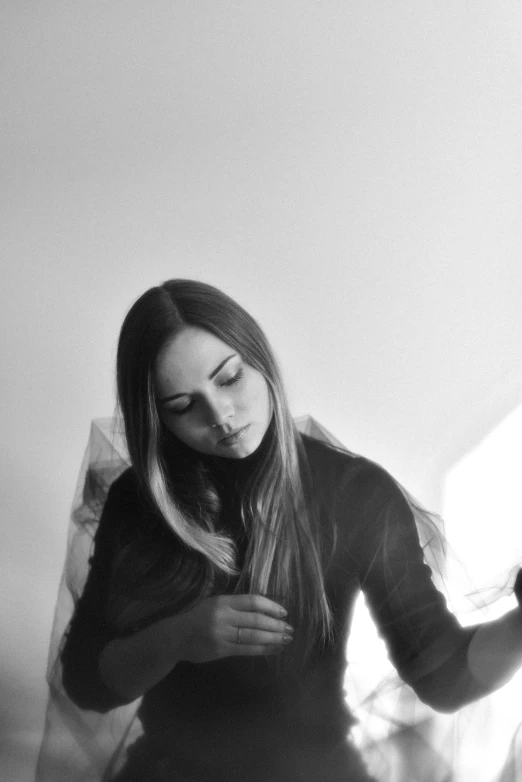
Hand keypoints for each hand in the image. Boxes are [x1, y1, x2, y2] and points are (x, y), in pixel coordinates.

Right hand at [176, 594, 293, 663]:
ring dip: (273, 638)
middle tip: (290, 629)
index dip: (270, 606)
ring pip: (253, 636)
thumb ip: (234, 605)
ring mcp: (222, 634)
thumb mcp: (213, 603)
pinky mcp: (221, 650)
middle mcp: (223, 617)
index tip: (284, 612)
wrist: (176, 637)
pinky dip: (262, 649)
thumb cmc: (197, 617)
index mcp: (223, 602)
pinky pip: (246, 649)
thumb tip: (263, 609)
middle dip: (275, 625)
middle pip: (255, 620)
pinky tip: (273, 649)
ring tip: (286, 639)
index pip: (252, 601)